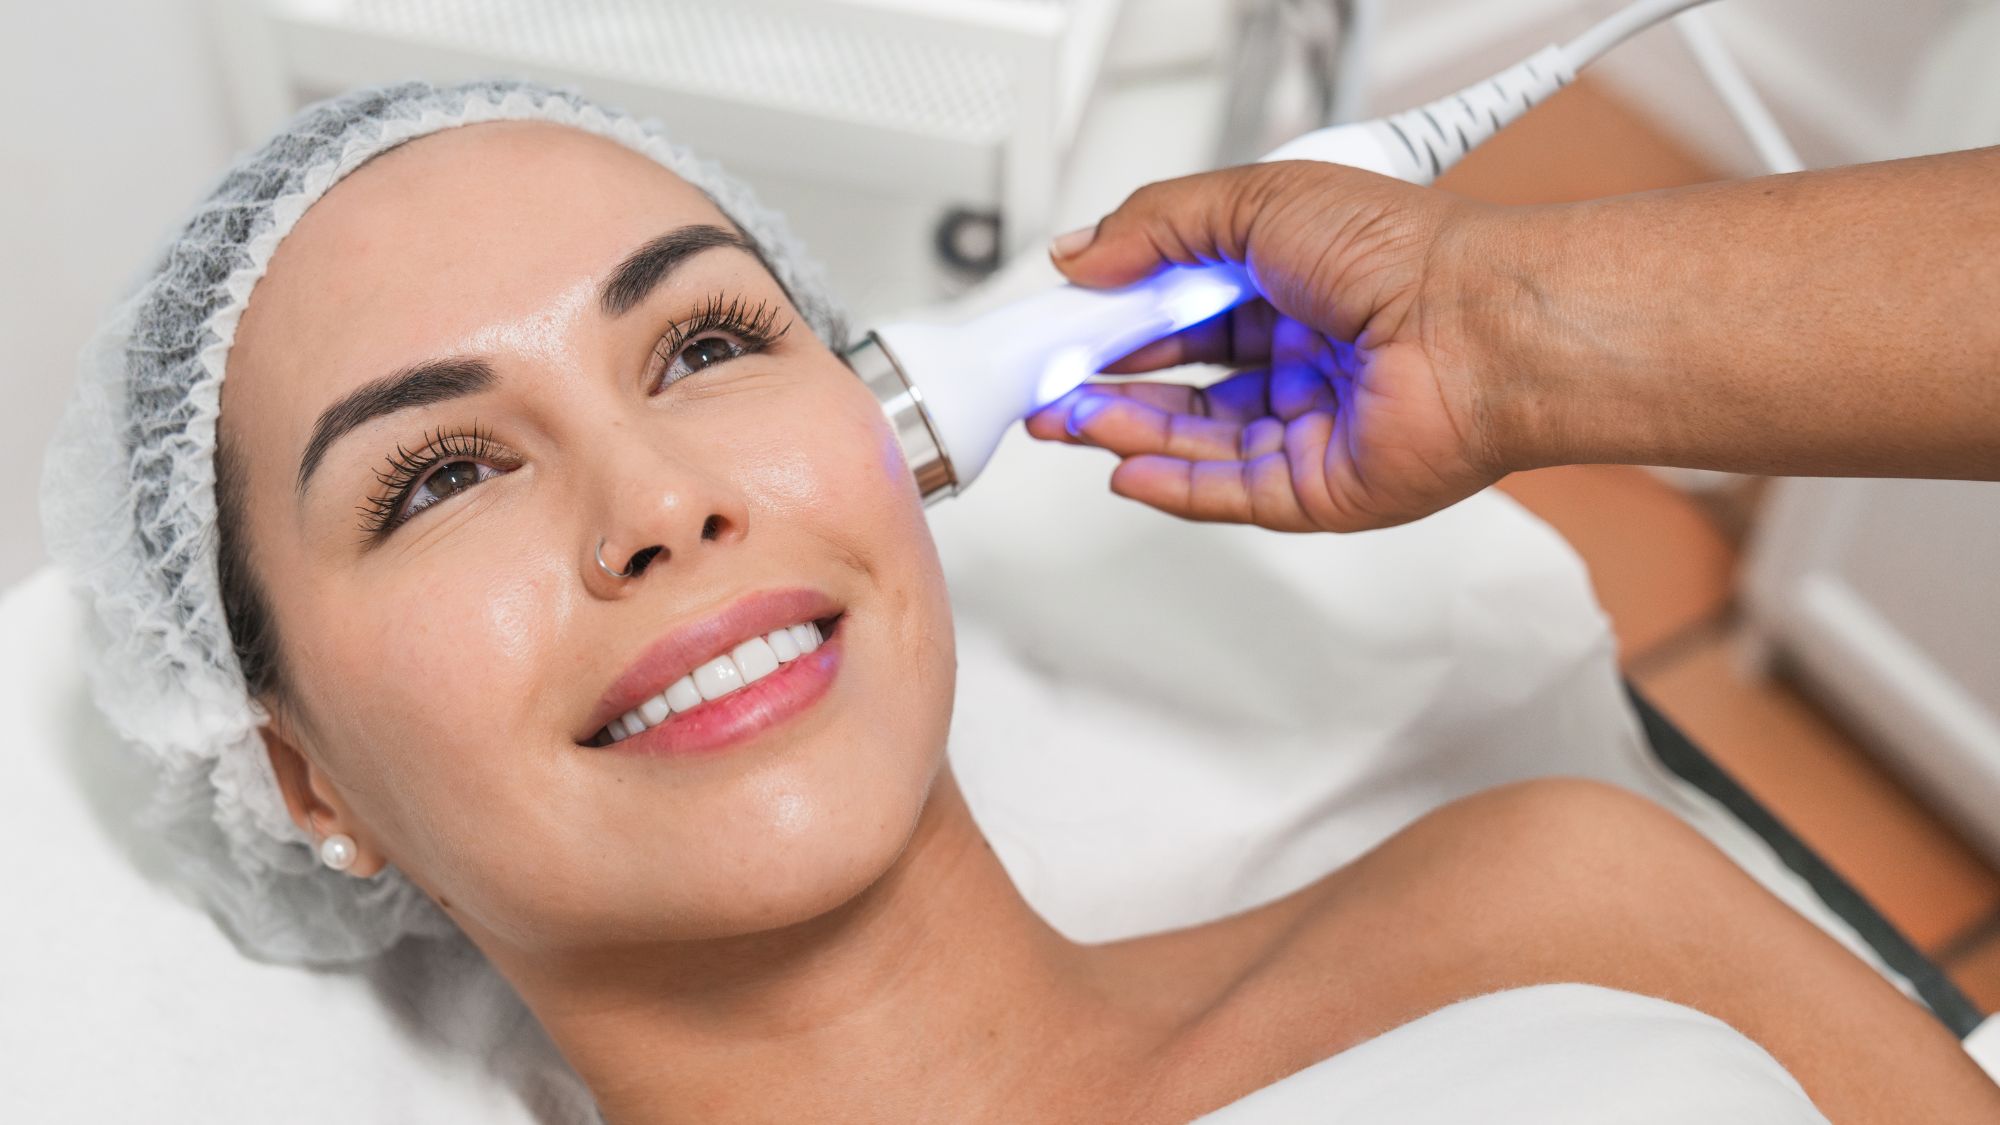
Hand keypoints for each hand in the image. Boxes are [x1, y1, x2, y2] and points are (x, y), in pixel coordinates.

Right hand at [1025, 160, 1512, 532]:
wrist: (1478, 327)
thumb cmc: (1403, 255)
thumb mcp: (1254, 201)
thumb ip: (1154, 225)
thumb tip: (1079, 252)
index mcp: (1293, 280)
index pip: (1182, 306)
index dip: (1119, 317)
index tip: (1064, 322)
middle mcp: (1304, 353)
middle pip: (1183, 382)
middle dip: (1109, 385)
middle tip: (1050, 385)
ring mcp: (1311, 424)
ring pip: (1198, 440)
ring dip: (1127, 431)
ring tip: (1068, 421)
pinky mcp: (1321, 488)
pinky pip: (1231, 493)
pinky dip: (1172, 485)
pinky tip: (1125, 469)